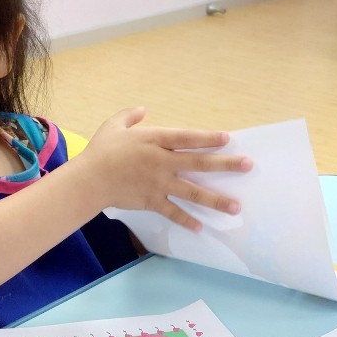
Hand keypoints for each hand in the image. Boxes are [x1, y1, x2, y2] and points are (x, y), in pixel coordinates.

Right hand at [79, 107, 251, 229]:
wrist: (88, 178)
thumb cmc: (101, 149)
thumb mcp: (114, 125)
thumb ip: (131, 116)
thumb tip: (145, 110)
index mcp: (155, 140)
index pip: (188, 138)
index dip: (209, 138)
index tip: (229, 139)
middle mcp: (162, 161)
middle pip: (199, 162)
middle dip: (225, 164)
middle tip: (247, 165)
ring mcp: (158, 183)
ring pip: (192, 191)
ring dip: (215, 199)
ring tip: (236, 206)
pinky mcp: (151, 201)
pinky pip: (172, 212)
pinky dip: (186, 220)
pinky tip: (201, 227)